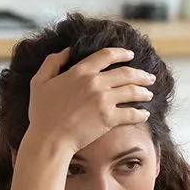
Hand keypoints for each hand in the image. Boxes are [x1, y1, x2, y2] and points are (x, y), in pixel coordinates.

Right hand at [26, 46, 154, 156]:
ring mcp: (104, 100)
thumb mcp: (40, 81)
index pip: (106, 56)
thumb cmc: (42, 112)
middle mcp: (95, 82)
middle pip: (126, 73)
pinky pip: (132, 114)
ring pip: (132, 91)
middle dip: (141, 74)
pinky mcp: (109, 118)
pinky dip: (141, 113)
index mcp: (80, 71)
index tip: (131, 55)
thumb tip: (67, 51)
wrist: (50, 138)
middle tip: (150, 77)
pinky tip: (146, 114)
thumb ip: (52, 62)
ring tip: (150, 93)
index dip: (122, 53)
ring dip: (144, 92)